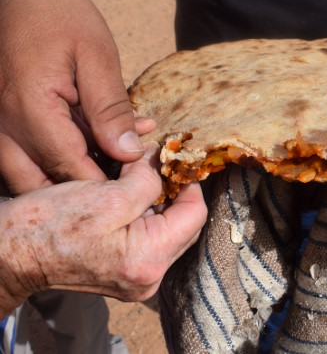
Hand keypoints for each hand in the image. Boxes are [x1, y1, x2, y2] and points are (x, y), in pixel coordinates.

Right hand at [0, 0, 142, 193]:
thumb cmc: (64, 18)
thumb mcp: (98, 58)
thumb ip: (111, 109)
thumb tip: (128, 153)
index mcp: (28, 107)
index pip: (69, 167)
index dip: (106, 184)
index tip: (138, 186)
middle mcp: (1, 123)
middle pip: (42, 182)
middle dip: (85, 188)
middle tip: (124, 181)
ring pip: (26, 176)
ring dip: (68, 176)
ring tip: (112, 162)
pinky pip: (21, 156)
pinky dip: (57, 157)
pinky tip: (95, 144)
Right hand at [0, 142, 206, 316]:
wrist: (11, 253)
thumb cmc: (50, 226)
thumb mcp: (108, 195)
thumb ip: (147, 180)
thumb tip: (162, 163)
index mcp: (148, 260)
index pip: (195, 215)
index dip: (188, 183)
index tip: (175, 161)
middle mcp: (148, 276)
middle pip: (184, 225)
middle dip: (174, 192)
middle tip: (157, 166)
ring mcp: (137, 278)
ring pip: (167, 230)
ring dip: (158, 201)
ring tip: (140, 178)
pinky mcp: (124, 273)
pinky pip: (149, 239)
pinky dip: (144, 215)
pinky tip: (129, 197)